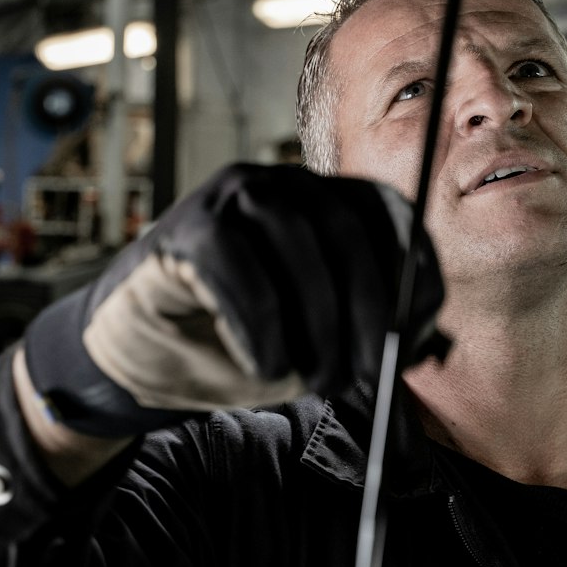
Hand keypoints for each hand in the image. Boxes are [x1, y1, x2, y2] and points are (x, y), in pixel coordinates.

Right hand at [23, 163, 445, 436]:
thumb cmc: (241, 348)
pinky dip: (261, 324)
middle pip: (347, 226)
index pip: (391, 215)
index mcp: (329, 203)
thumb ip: (370, 339)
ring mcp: (233, 196)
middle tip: (371, 371)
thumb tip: (420, 343)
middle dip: (370, 306)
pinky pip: (238, 264)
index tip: (418, 333)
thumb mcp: (320, 348)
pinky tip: (266, 367)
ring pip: (296, 238)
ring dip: (318, 320)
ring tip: (319, 381)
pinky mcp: (189, 226)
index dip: (413, 272)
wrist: (146, 361)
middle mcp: (286, 185)